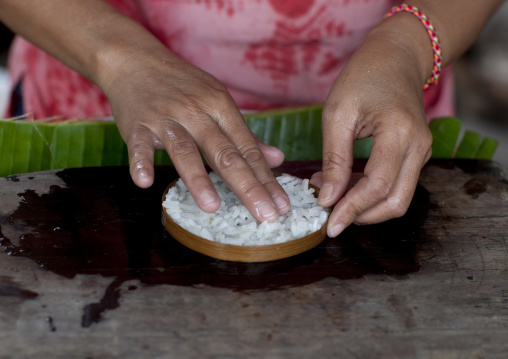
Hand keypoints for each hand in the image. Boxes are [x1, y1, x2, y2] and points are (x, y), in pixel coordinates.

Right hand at [102, 49, 289, 222]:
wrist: (135, 59)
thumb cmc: (182, 85)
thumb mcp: (218, 102)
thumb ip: (246, 135)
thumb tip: (278, 158)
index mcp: (221, 107)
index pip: (248, 149)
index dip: (266, 179)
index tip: (281, 206)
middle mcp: (197, 113)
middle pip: (225, 153)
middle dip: (248, 186)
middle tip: (265, 215)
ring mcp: (166, 118)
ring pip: (185, 150)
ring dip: (198, 179)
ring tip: (213, 207)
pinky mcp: (137, 123)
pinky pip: (139, 145)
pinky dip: (140, 162)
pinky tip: (145, 182)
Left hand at [311, 20, 433, 237]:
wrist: (395, 58)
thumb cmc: (363, 78)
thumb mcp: (337, 114)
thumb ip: (334, 159)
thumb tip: (327, 198)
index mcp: (399, 133)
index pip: (377, 186)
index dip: (352, 210)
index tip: (329, 225)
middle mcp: (419, 147)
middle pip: (395, 202)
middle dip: (361, 216)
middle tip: (329, 216)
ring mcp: (422, 152)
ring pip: (398, 198)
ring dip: (365, 206)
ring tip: (331, 195)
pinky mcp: (416, 155)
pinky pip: (397, 185)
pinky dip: (371, 193)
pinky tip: (345, 184)